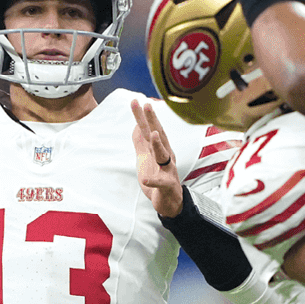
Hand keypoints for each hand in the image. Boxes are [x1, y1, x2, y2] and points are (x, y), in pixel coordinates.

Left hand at [132, 99, 182, 217]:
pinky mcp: (167, 185)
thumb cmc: (159, 178)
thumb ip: (141, 143)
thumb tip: (135, 126)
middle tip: (147, 105)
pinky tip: (146, 179)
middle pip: (158, 136)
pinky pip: (161, 182)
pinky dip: (154, 180)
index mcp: (159, 149)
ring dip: (158, 145)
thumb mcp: (146, 158)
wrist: (170, 202)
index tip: (136, 101)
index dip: (143, 116)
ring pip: (163, 155)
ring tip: (153, 134)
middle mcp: (166, 156)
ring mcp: (168, 170)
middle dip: (153, 121)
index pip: (150, 129)